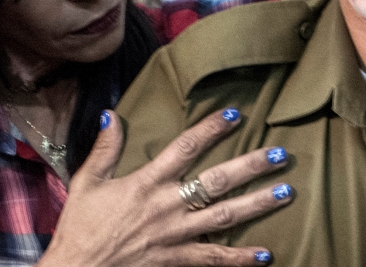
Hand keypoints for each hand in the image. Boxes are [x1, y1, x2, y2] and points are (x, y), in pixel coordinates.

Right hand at [39, 109, 292, 265]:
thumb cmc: (80, 226)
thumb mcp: (87, 182)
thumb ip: (105, 149)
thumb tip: (112, 114)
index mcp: (147, 182)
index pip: (186, 147)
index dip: (211, 129)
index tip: (234, 114)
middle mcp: (167, 206)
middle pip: (217, 181)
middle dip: (251, 166)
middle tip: (280, 155)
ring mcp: (175, 234)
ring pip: (225, 216)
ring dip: (258, 204)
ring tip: (286, 191)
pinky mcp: (176, 259)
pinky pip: (214, 258)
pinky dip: (240, 258)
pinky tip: (266, 254)